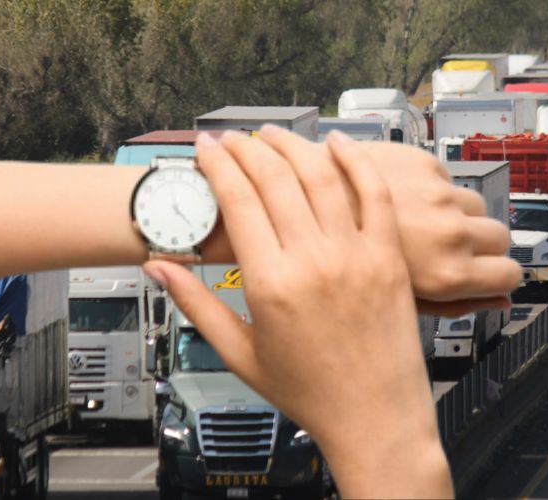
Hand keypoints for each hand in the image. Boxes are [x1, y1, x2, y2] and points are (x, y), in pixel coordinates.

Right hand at [145, 130, 451, 497]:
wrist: (374, 414)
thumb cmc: (309, 391)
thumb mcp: (239, 354)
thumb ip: (195, 304)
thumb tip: (157, 267)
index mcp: (270, 285)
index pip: (238, 201)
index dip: (218, 165)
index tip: (206, 149)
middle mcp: (313, 262)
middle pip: (276, 179)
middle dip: (247, 149)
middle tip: (232, 138)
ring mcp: (356, 255)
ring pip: (322, 176)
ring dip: (294, 146)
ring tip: (273, 134)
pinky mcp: (390, 257)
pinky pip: (375, 194)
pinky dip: (357, 162)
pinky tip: (338, 143)